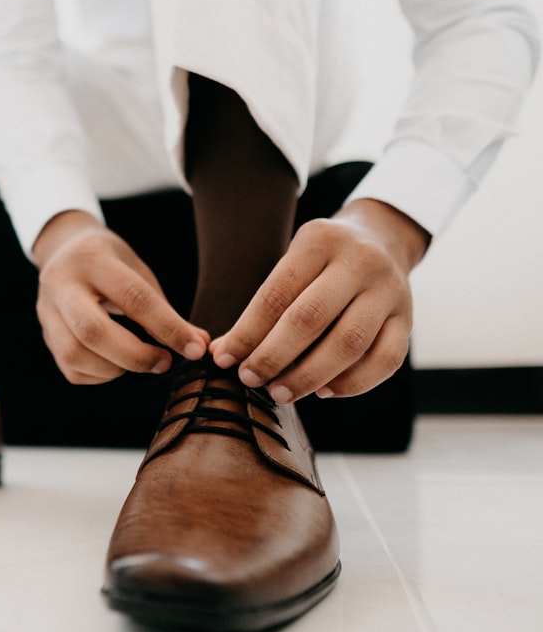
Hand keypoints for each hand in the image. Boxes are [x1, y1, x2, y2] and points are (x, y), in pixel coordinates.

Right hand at [33, 211, 209, 384]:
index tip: (195, 349)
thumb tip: (198, 345)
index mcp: (92, 260)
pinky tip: (116, 364)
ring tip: (139, 362)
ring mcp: (45, 311)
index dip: (167, 328)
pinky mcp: (44, 334)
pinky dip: (100, 374)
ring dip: (116, 368)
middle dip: (135, 356)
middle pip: (93, 331)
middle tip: (165, 363)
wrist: (62, 249)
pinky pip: (71, 368)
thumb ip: (164, 308)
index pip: (133, 298)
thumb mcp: (137, 270)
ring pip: (75, 354)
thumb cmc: (109, 262)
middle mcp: (61, 284)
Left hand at [209, 199, 430, 402]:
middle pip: (310, 319)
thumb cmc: (322, 261)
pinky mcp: (407, 319)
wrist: (383, 239)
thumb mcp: (292, 264)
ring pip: (349, 343)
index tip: (224, 358)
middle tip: (249, 379)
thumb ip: (263, 307)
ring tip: (280, 393)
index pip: (276, 295)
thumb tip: (224, 352)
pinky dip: (353, 384)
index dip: (247, 332)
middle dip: (273, 356)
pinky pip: (385, 361)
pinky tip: (323, 392)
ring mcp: (389, 291)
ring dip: (309, 375)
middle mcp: (359, 262)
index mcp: (319, 242)